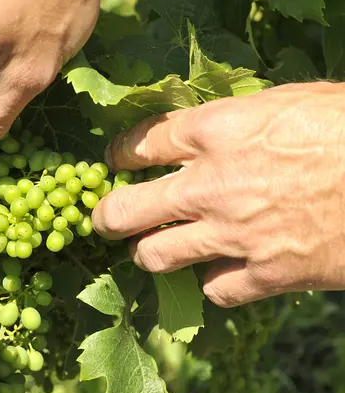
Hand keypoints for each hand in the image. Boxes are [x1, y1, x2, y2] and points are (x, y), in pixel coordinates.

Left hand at [92, 83, 344, 306]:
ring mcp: (233, 234)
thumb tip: (202, 131)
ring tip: (154, 248)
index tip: (113, 162)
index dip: (118, 155)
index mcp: (216, 131)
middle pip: (126, 210)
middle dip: (108, 216)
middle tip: (106, 218)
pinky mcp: (264, 275)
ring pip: (155, 257)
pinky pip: (213, 290)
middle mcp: (211, 185)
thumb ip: (234, 120)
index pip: (139, 144)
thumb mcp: (286, 102)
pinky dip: (212, 282)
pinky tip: (221, 271)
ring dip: (150, 253)